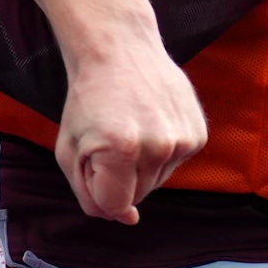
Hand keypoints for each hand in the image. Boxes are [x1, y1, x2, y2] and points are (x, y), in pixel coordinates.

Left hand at [51, 29, 206, 225]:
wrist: (119, 47)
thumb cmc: (87, 99)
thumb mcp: (69, 149)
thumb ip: (90, 194)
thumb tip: (128, 220)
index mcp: (119, 149)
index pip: (112, 205)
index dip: (98, 187)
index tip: (92, 157)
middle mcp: (157, 146)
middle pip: (137, 196)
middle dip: (119, 177)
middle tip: (110, 137)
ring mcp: (182, 139)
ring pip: (156, 182)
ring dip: (140, 166)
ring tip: (131, 127)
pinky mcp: (198, 134)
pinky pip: (173, 165)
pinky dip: (160, 153)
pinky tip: (150, 123)